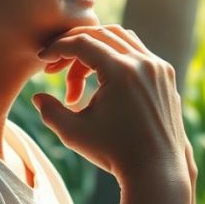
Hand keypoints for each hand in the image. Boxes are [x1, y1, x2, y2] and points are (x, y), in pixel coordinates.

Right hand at [33, 25, 190, 188]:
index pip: (83, 42)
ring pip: (121, 38)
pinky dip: (116, 56)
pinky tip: (101, 80)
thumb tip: (38, 97)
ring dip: (95, 49)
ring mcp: (159, 66)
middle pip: (100, 34)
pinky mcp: (166, 74)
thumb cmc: (114, 153)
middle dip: (73, 47)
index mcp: (122, 71)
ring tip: (77, 80)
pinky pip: (138, 51)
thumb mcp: (74, 133)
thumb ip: (51, 111)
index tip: (43, 60)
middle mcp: (144, 62)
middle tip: (55, 69)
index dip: (58, 48)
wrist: (157, 169)